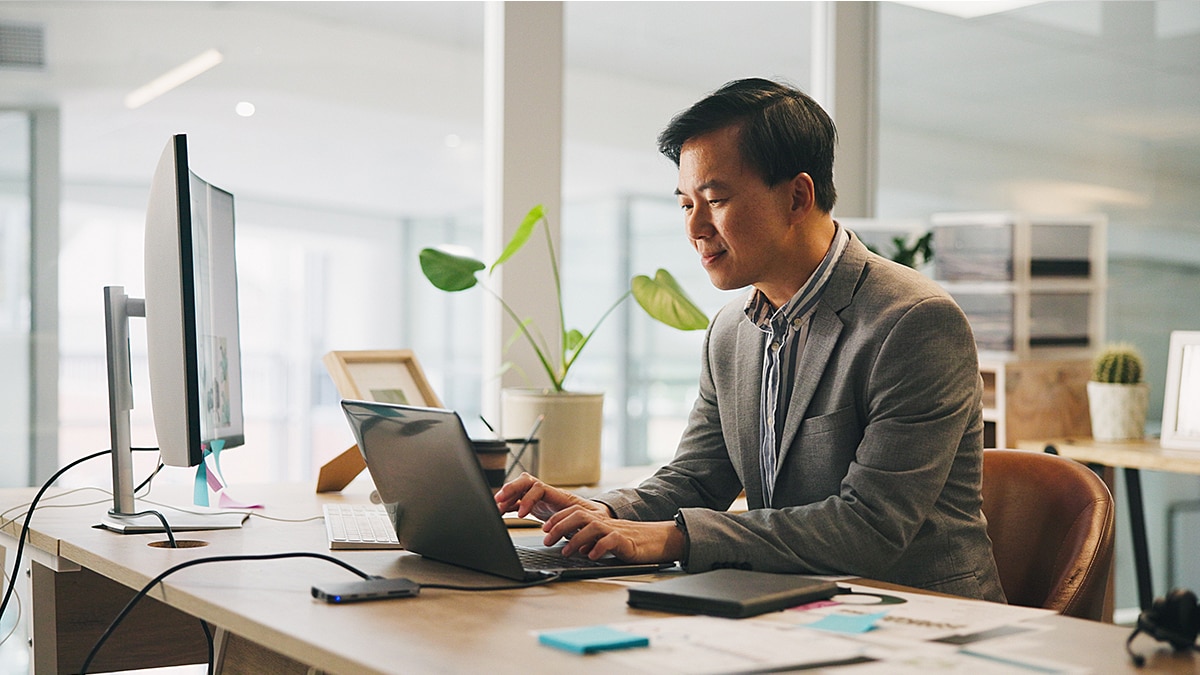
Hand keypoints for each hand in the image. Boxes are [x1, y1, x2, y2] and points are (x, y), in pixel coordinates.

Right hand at [493, 472, 607, 522]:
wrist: (592, 519)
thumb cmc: (592, 518)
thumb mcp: (589, 520)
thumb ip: (583, 521)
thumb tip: (580, 526)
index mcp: (559, 495)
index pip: (538, 488)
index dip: (528, 499)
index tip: (522, 514)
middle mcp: (548, 493)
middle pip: (525, 482)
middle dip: (511, 488)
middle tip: (499, 499)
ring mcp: (540, 498)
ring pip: (519, 490)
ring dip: (507, 496)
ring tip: (496, 506)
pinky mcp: (535, 506)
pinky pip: (518, 502)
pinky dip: (508, 505)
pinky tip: (500, 511)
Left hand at [543, 507, 684, 563]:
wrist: (657, 540)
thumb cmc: (630, 540)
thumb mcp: (605, 538)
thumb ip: (589, 540)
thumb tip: (572, 548)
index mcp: (599, 520)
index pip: (574, 512)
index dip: (557, 518)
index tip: (544, 529)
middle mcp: (605, 522)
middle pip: (579, 515)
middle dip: (560, 526)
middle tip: (547, 540)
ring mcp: (616, 530)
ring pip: (592, 527)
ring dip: (576, 539)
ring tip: (566, 552)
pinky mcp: (626, 542)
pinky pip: (611, 541)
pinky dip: (599, 548)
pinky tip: (592, 557)